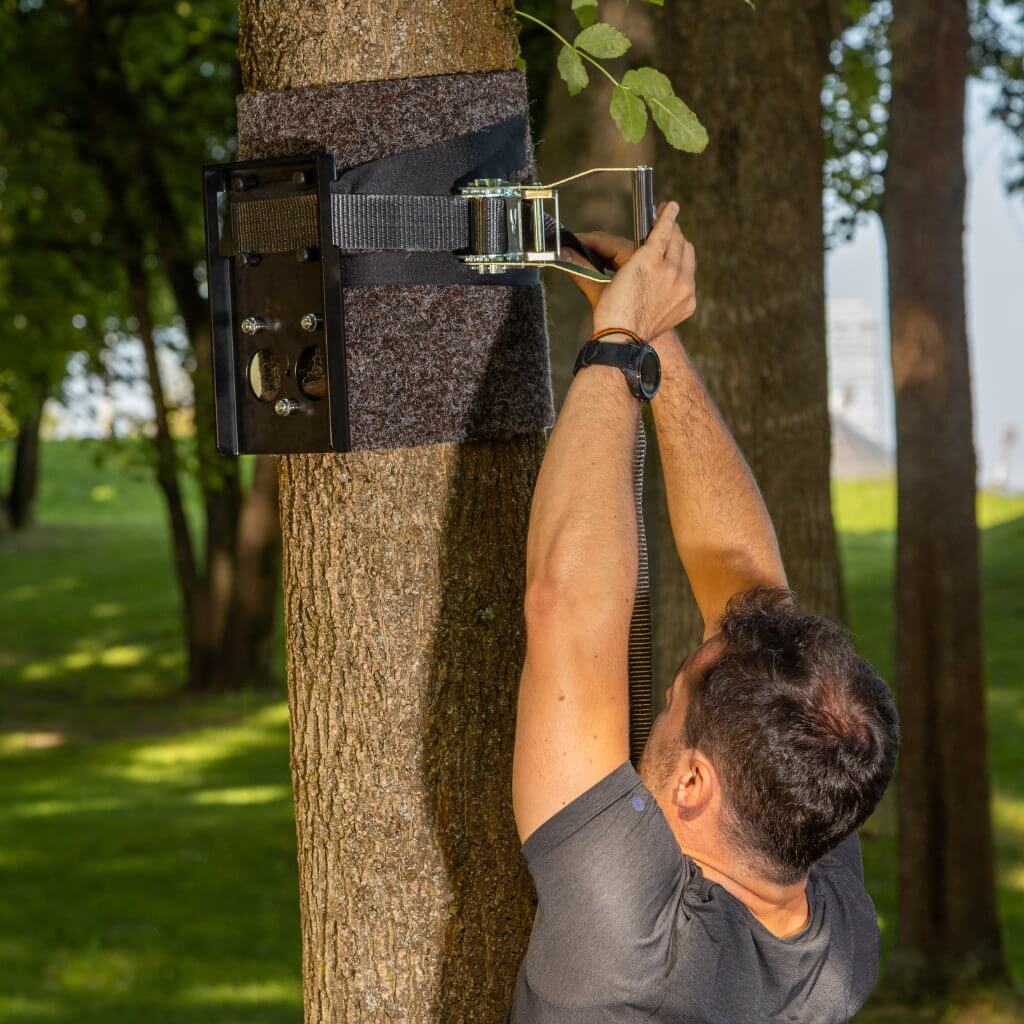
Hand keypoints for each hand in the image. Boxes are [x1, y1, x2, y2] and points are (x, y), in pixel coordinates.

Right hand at [561, 201, 696, 340]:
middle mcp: (670, 271)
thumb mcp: (599, 283)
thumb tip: (564, 251)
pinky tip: (673, 272)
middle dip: (672, 230)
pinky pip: (690, 277)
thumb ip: (585, 263)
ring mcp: (683, 287)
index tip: (670, 205)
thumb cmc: (609, 313)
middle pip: (678, 240)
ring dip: (679, 247)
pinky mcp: (688, 301)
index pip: (663, 230)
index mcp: (648, 261)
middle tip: (666, 226)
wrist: (624, 341)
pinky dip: (682, 271)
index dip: (667, 215)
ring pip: (688, 255)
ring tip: (671, 247)